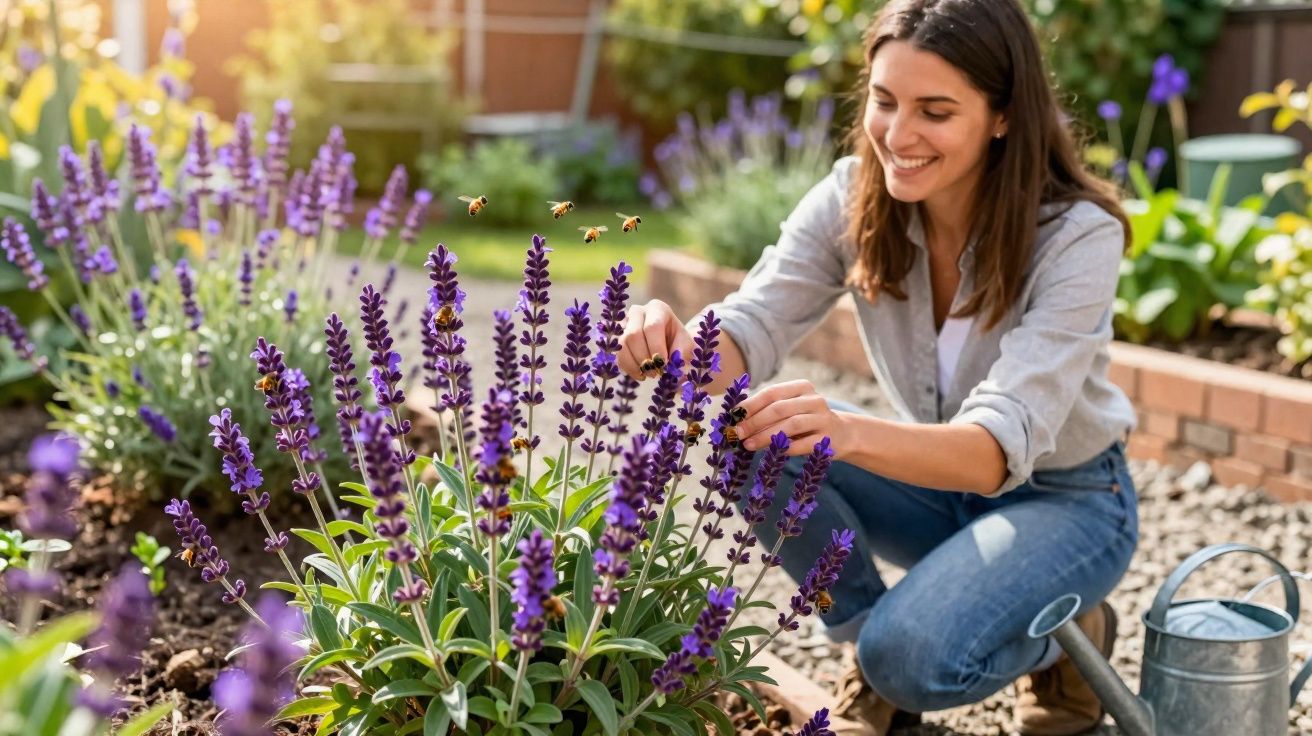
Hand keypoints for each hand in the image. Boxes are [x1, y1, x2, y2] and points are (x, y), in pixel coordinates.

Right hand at [618, 300, 695, 380]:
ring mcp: (624, 324)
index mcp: (658, 309)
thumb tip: (674, 361)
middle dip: (645, 358)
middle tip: (656, 373)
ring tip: (649, 374)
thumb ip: (682, 351)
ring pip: (622, 345)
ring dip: (635, 364)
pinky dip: (628, 368)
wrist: (669, 345)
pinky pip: (618, 354)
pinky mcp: (617, 338)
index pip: (652, 326)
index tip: (664, 364)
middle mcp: (638, 312)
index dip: (656, 347)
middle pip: (634, 335)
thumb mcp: (687, 345)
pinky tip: (640, 375)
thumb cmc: (679, 343)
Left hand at [733, 379, 849, 457]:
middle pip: (779, 409)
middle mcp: (815, 400)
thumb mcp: (792, 409)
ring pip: (790, 425)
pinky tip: (771, 453)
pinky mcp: (828, 440)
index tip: (734, 417)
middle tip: (738, 433)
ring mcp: (823, 419)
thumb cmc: (807, 420)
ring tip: (748, 445)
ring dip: (765, 436)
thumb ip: (770, 410)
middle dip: (754, 421)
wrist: (844, 433)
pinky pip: (802, 444)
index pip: (772, 393)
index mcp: (802, 387)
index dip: (751, 405)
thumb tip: (738, 421)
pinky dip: (785, 448)